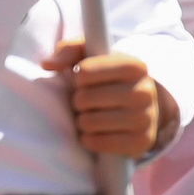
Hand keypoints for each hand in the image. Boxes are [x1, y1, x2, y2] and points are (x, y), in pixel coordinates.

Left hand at [46, 42, 172, 156]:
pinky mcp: (142, 142)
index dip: (77, 78)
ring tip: (90, 116)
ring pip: (90, 122)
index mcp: (134, 66)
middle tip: (86, 102)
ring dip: (82, 121)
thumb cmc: (107, 79)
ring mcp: (146, 118)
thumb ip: (68, 51)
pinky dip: (89, 140)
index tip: (85, 80)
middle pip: (85, 98)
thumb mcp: (91, 57)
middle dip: (78, 101)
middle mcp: (145, 91)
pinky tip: (94, 133)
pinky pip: (99, 143)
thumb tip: (47, 64)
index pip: (84, 72)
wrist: (140, 109)